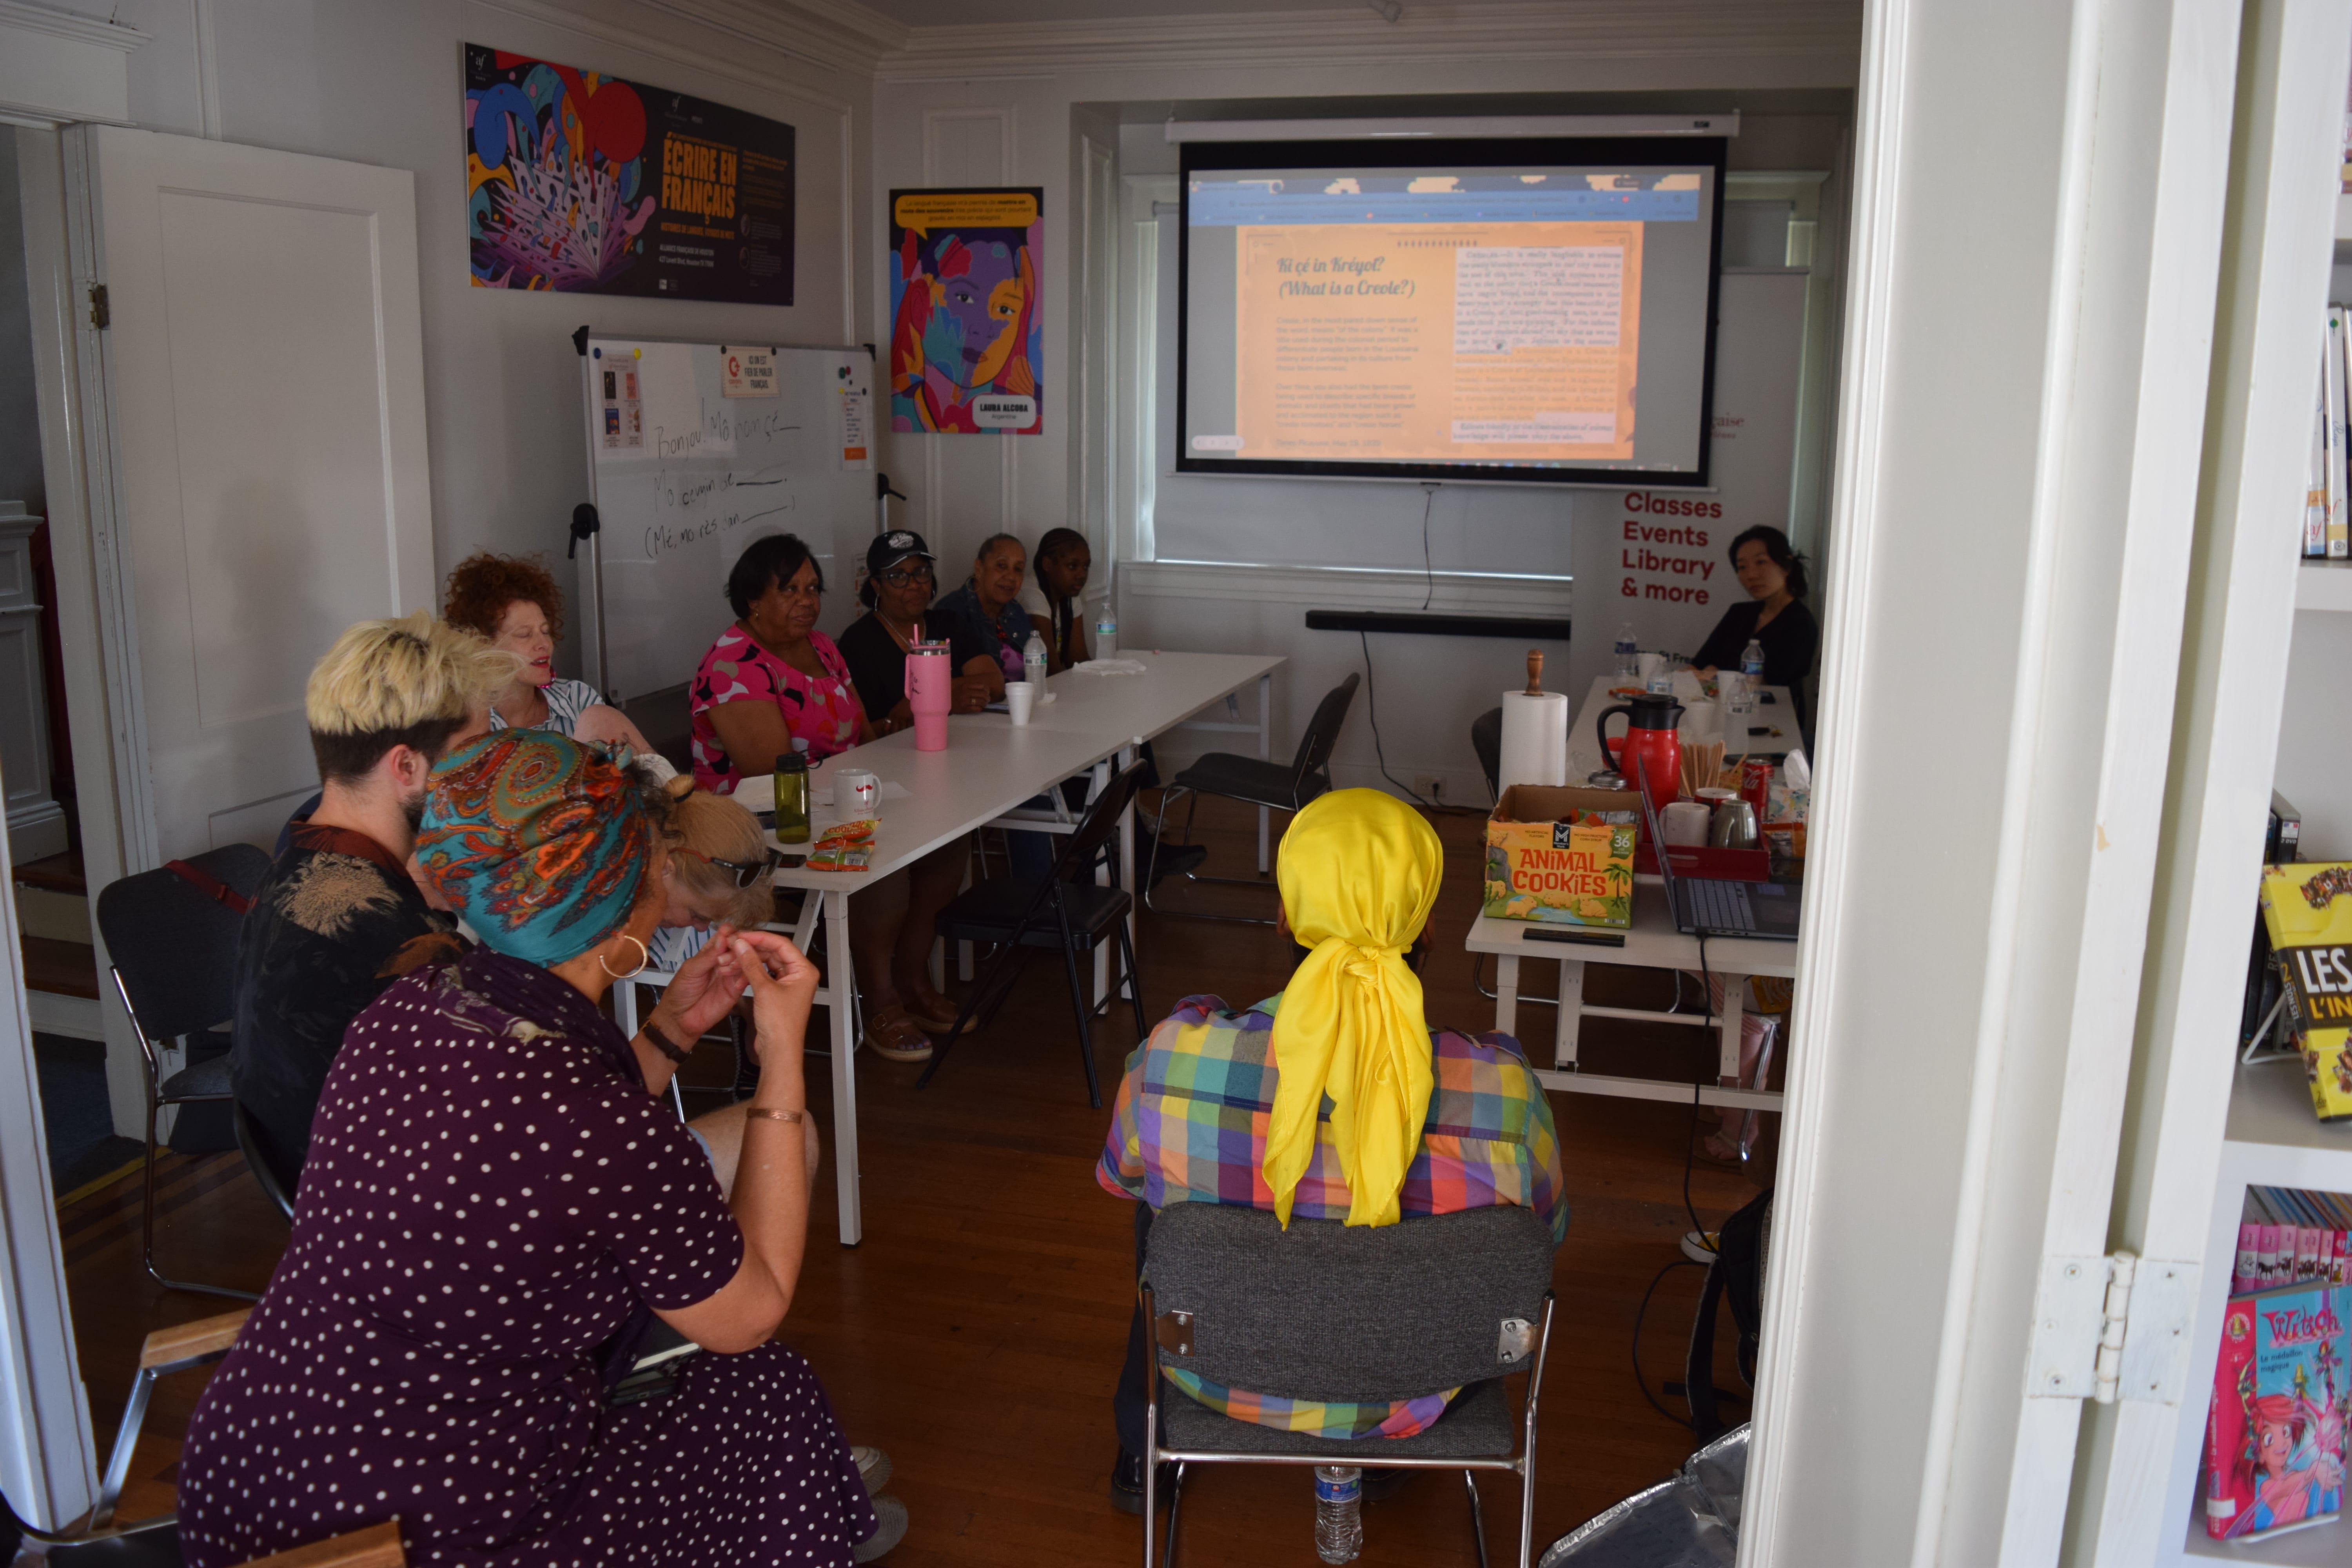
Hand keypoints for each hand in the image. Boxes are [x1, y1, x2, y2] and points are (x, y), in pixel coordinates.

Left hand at [651, 924, 744, 1041]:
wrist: (680, 1019)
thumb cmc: (680, 992)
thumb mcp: (690, 970)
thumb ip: (707, 955)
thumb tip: (722, 938)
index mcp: (709, 953)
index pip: (724, 937)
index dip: (729, 933)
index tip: (729, 933)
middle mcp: (723, 962)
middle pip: (738, 947)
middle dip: (737, 946)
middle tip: (729, 951)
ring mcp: (731, 975)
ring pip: (745, 960)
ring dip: (741, 959)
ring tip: (729, 966)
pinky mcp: (737, 989)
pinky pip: (747, 978)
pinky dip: (747, 974)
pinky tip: (741, 976)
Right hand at [732, 931, 817, 1089]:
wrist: (778, 1050)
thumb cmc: (782, 1026)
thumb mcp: (764, 989)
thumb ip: (751, 964)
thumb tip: (743, 946)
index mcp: (804, 971)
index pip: (782, 944)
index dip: (760, 938)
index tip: (743, 936)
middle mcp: (799, 975)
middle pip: (774, 952)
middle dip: (753, 948)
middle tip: (735, 944)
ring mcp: (788, 984)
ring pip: (767, 963)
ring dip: (750, 960)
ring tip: (733, 957)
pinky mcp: (777, 993)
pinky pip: (764, 975)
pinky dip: (751, 971)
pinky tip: (739, 968)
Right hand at [952, 677, 990, 713]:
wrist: (943, 702)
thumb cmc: (953, 694)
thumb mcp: (960, 686)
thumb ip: (969, 686)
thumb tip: (983, 687)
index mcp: (965, 686)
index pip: (981, 686)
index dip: (987, 689)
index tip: (987, 692)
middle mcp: (966, 692)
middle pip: (983, 694)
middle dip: (987, 698)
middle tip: (988, 700)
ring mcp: (965, 701)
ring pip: (980, 702)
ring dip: (984, 704)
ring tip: (984, 704)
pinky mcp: (964, 709)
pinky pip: (976, 709)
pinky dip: (980, 708)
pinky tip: (979, 708)